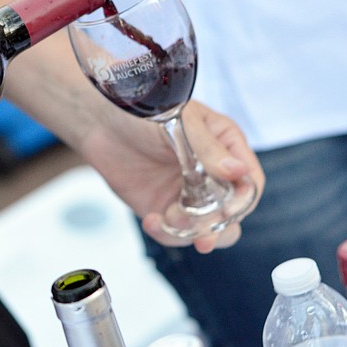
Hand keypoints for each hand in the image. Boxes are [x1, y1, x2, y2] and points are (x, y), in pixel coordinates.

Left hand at [78, 99, 264, 252]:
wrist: (97, 120)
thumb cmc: (142, 110)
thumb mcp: (180, 123)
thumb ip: (208, 150)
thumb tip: (238, 172)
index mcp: (225, 146)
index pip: (248, 182)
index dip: (242, 200)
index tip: (226, 209)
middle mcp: (211, 173)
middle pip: (233, 213)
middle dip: (219, 226)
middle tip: (203, 236)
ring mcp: (188, 193)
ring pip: (208, 229)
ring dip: (192, 231)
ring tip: (168, 218)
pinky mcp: (163, 208)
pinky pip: (175, 233)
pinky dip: (167, 234)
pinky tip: (151, 221)